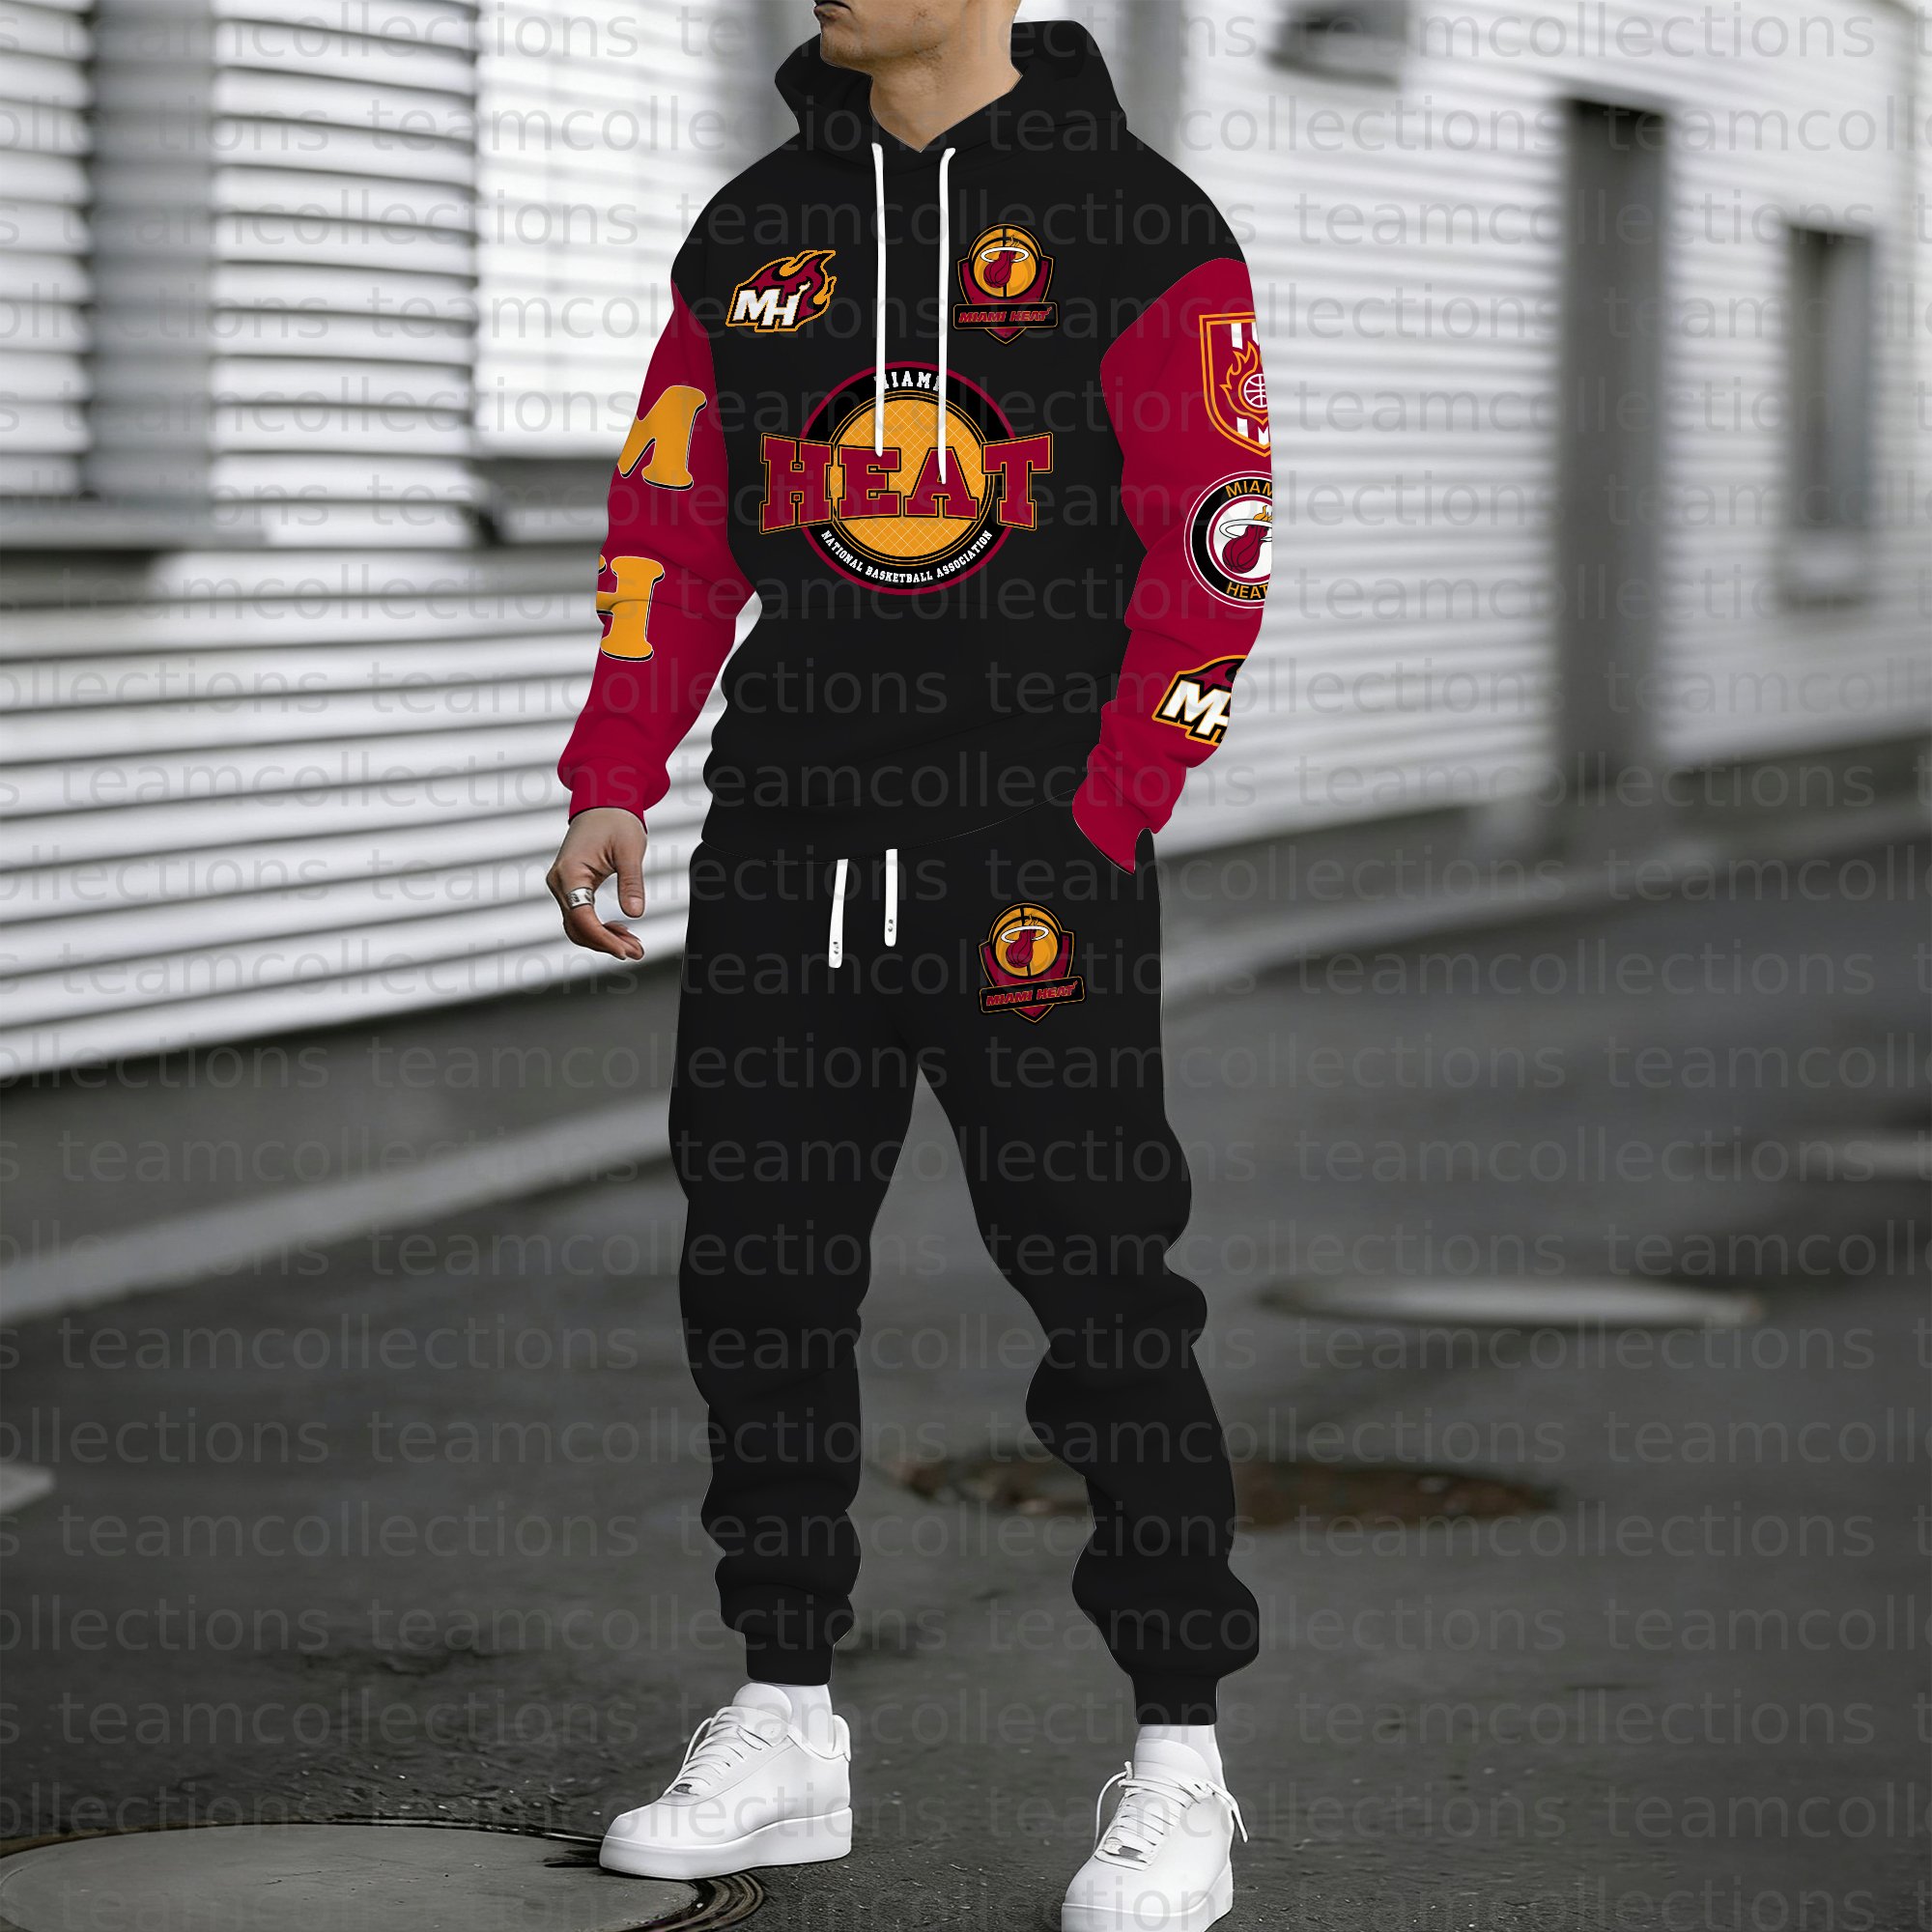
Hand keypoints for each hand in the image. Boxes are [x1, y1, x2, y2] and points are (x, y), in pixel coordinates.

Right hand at [546, 808, 645, 959]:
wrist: (603, 803)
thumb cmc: (615, 821)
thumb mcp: (630, 851)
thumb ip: (631, 883)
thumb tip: (635, 913)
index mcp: (570, 872)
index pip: (582, 917)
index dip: (603, 938)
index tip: (625, 950)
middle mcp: (560, 881)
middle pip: (578, 927)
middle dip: (606, 944)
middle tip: (637, 952)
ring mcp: (563, 885)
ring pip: (578, 925)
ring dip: (603, 939)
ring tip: (633, 946)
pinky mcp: (570, 887)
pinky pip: (581, 915)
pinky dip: (599, 927)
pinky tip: (621, 932)